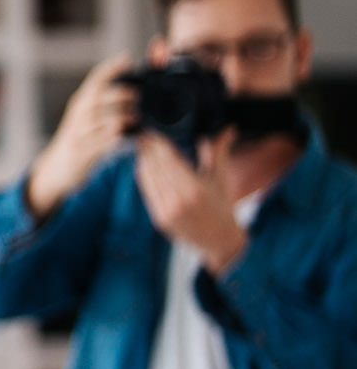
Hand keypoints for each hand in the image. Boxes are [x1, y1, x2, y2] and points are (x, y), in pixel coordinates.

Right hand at [26, 53, 134, 217]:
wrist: (56, 168)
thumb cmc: (79, 140)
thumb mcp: (87, 119)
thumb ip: (105, 105)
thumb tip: (132, 90)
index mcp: (80, 104)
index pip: (94, 80)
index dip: (110, 68)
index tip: (128, 59)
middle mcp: (77, 116)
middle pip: (96, 98)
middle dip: (118, 94)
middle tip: (137, 95)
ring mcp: (78, 134)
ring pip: (98, 120)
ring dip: (119, 117)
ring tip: (134, 117)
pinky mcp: (82, 152)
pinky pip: (98, 144)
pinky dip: (112, 139)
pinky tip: (124, 138)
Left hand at [134, 128, 247, 274]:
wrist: (220, 240)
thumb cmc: (223, 205)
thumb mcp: (222, 178)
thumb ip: (219, 152)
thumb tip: (228, 128)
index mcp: (196, 189)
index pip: (171, 160)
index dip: (159, 144)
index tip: (153, 131)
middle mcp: (180, 201)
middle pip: (157, 167)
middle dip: (148, 149)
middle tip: (143, 135)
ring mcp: (167, 212)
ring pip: (149, 179)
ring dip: (143, 161)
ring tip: (141, 146)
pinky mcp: (159, 219)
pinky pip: (147, 192)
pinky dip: (144, 177)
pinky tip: (142, 164)